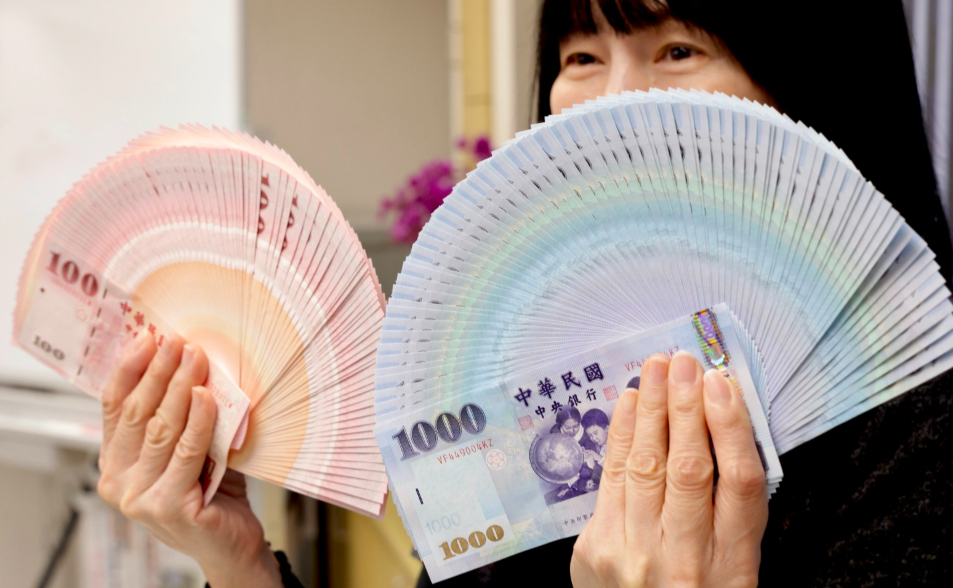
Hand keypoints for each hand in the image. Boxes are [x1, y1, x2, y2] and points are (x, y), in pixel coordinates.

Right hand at [96, 333, 280, 587]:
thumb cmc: (210, 492)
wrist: (230, 543)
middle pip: (137, 413)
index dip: (129, 370)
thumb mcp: (187, 448)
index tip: (147, 338)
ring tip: (196, 359)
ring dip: (180, 388)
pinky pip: (187, 452)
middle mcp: (119, 481)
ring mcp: (141, 497)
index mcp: (115, 462)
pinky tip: (207, 397)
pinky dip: (199, 421)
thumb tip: (186, 361)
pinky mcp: (169, 507)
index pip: (114, 407)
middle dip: (158, 372)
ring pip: (161, 429)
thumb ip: (178, 417)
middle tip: (177, 342)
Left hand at [570, 351, 767, 587]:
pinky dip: (622, 435)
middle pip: (688, 467)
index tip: (723, 384)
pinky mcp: (596, 548)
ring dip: (651, 410)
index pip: (739, 483)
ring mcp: (635, 552)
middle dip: (685, 407)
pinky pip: (612, 479)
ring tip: (656, 368)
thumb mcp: (732, 568)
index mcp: (734, 564)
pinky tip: (631, 404)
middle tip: (684, 362)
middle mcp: (684, 557)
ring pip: (645, 466)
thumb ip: (729, 510)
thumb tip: (722, 428)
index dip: (731, 427)